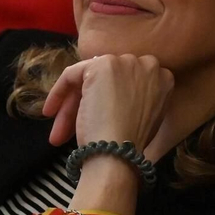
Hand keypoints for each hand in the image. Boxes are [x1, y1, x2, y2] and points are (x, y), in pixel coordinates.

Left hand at [42, 54, 174, 155]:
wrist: (119, 152)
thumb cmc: (131, 146)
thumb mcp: (144, 119)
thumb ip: (137, 102)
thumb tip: (114, 101)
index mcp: (163, 78)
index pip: (129, 82)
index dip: (111, 101)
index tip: (98, 121)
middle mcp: (148, 64)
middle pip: (108, 80)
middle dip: (88, 105)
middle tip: (71, 131)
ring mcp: (124, 62)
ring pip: (89, 79)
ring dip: (72, 107)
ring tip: (58, 134)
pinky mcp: (101, 64)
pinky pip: (73, 73)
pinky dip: (59, 92)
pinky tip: (51, 112)